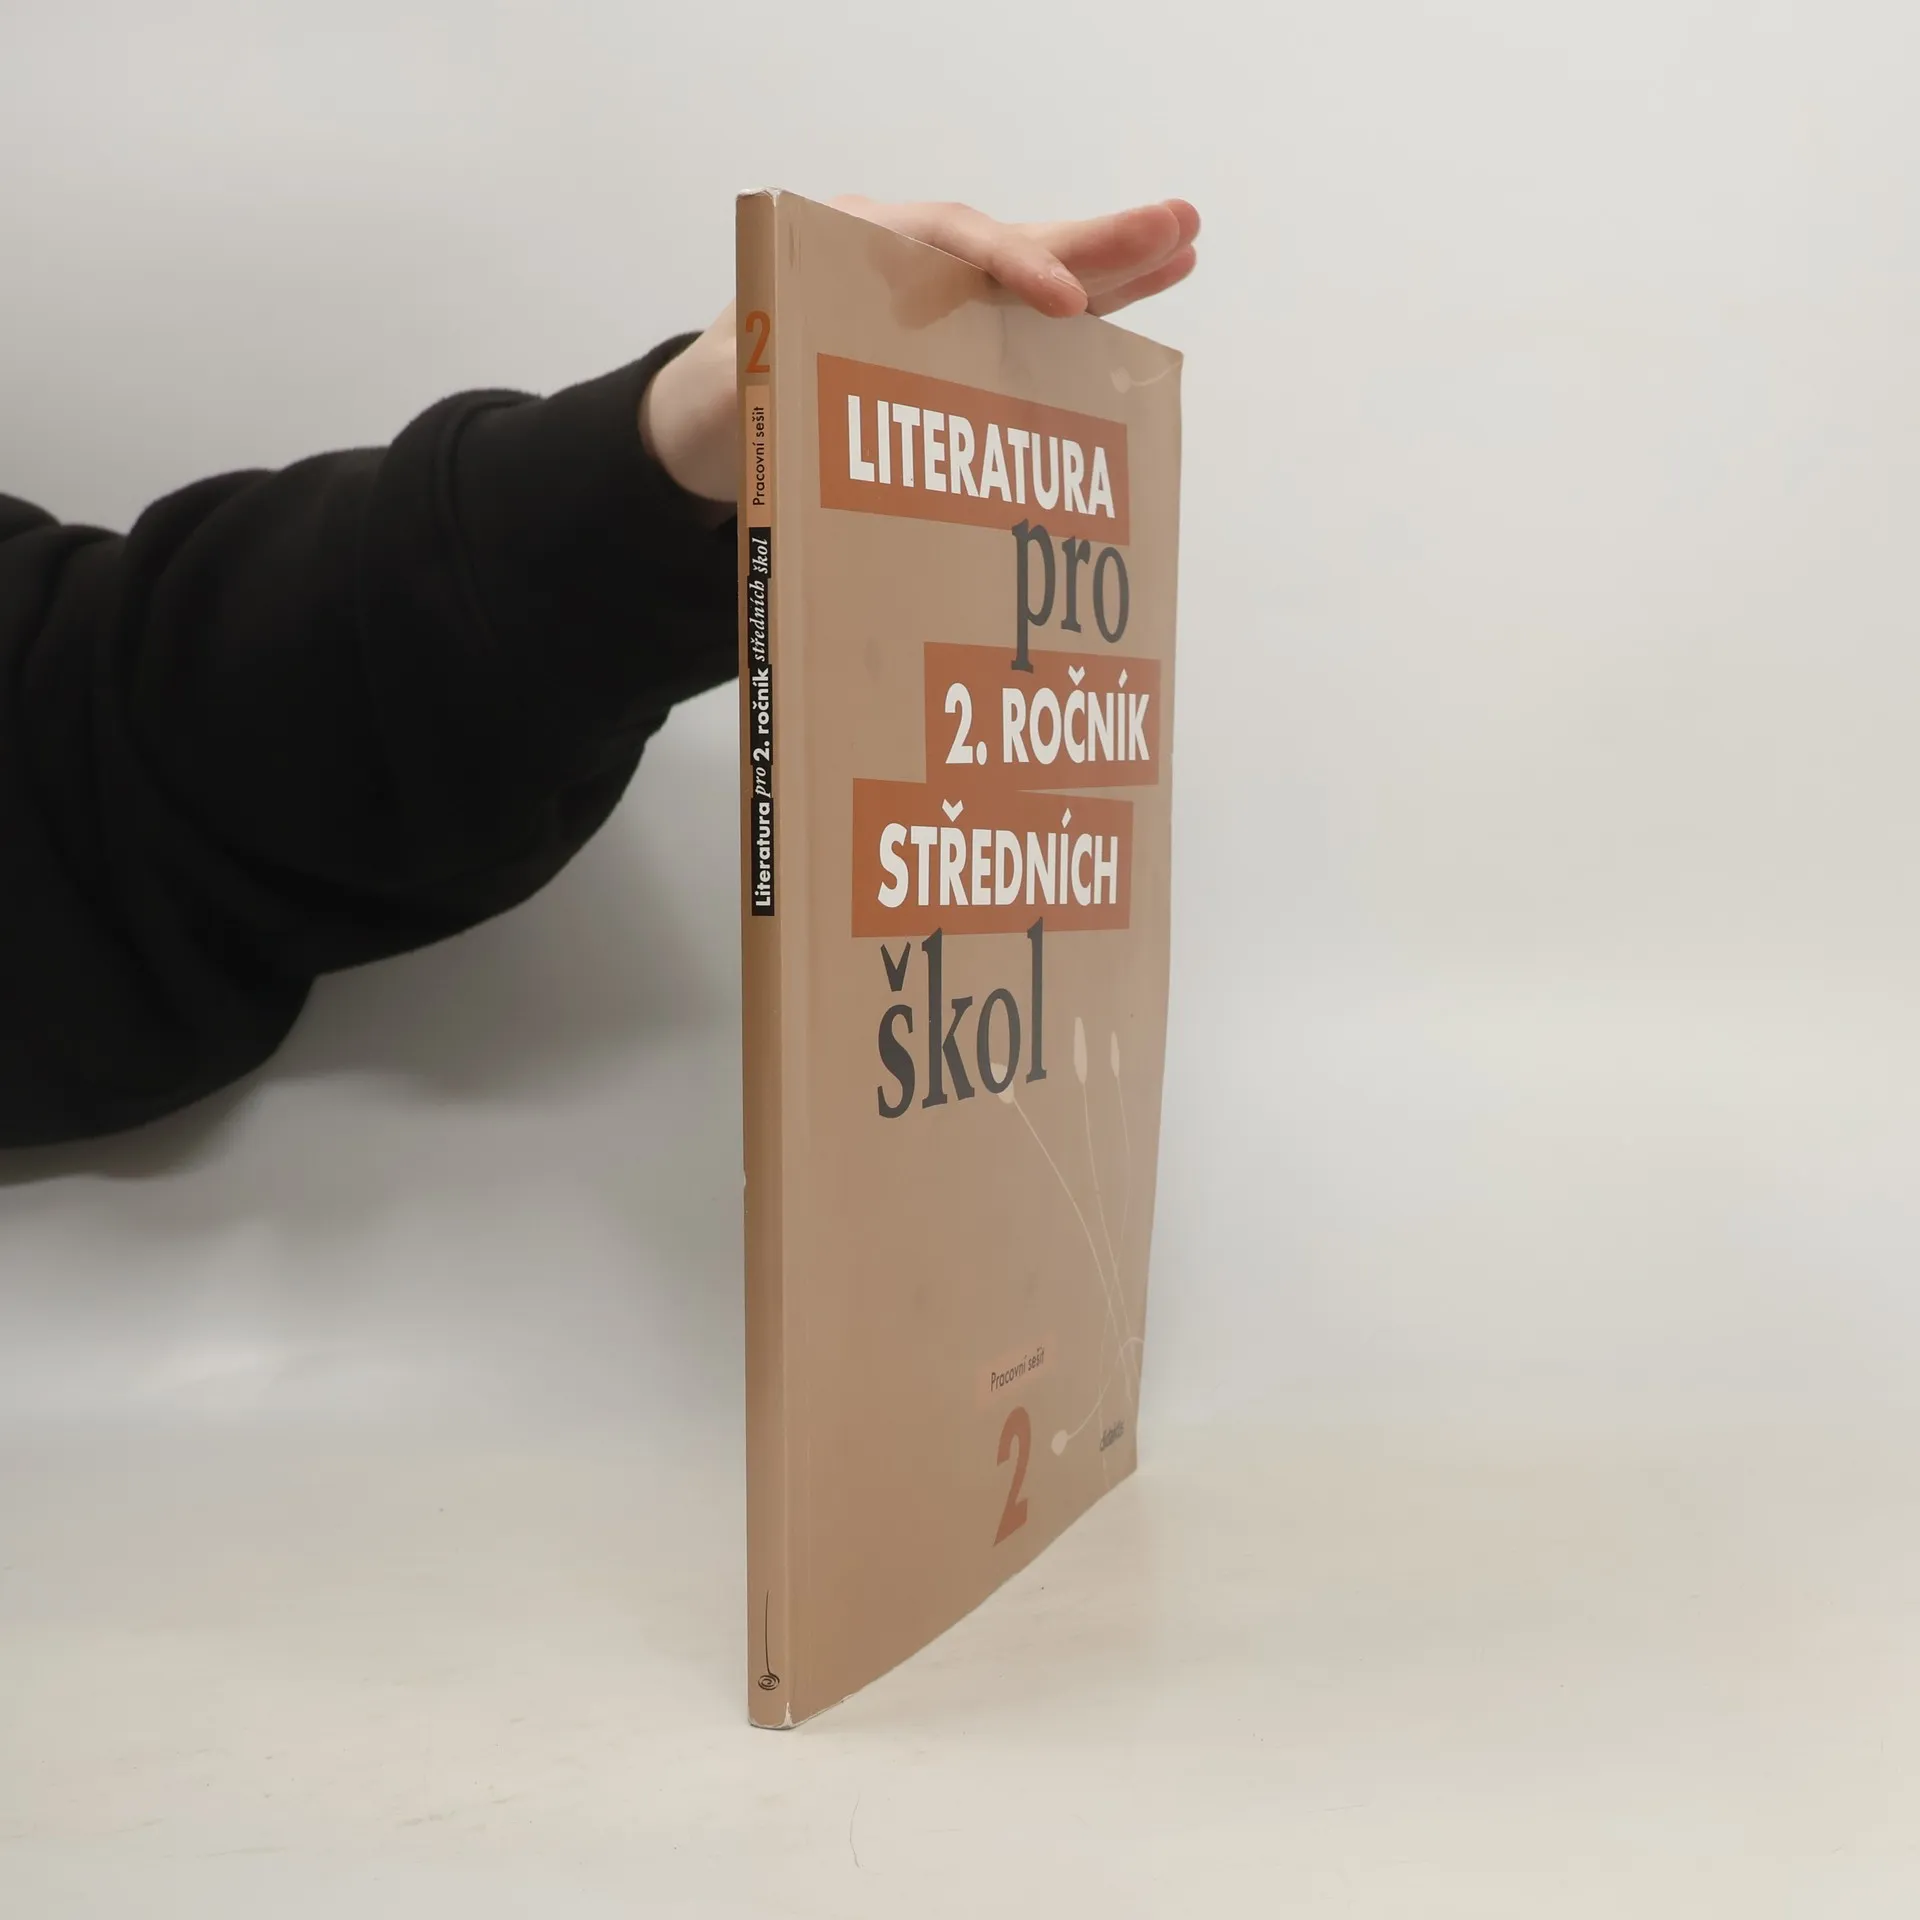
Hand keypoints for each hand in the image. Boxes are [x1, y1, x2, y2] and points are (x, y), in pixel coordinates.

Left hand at [640, 196, 1200, 505]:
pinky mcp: (962, 332)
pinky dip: (1095, 305)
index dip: (1008, 267)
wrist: (717, 411)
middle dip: (1095, 240)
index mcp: (850, 251)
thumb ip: (776, 387)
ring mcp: (943, 296)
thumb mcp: (735, 389)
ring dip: (1114, 265)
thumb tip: (804, 417)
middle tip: (1176, 223)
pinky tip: (1154, 288)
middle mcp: (908, 261)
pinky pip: (1035, 315)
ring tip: (1186, 244)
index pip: (945, 242)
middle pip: (1013, 243)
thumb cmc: (728, 399)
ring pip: (1038, 274)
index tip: (1059, 303)